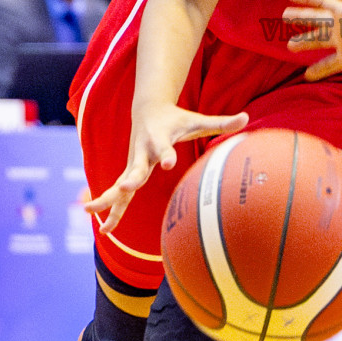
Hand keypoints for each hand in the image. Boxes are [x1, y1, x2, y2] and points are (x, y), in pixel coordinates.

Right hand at [84, 102, 246, 234]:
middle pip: (135, 168)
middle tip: (122, 187)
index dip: (166, 155)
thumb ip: (221, 122)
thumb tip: (248, 118)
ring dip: (108, 200)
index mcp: (159, 139)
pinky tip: (105, 230)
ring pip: (119, 185)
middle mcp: (142, 153)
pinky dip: (111, 210)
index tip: (170, 162)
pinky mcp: (129, 174)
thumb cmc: (176, 119)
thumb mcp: (197, 120)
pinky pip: (119, 195)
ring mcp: (133, 164)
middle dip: (129, 179)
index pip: (164, 148)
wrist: (148, 110)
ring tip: (94, 216)